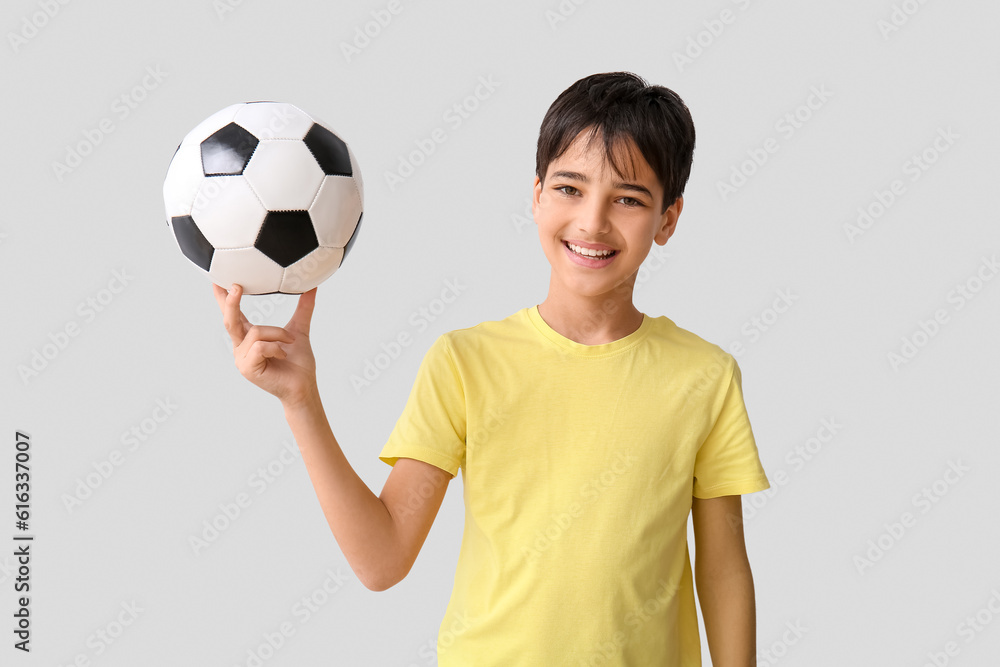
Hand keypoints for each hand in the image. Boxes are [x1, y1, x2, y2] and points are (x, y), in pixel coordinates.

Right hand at [213, 283, 319, 408]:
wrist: (304, 385)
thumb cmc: (298, 363)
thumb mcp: (299, 330)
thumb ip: (303, 309)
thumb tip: (311, 287)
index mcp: (250, 337)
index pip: (233, 315)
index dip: (223, 299)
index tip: (216, 281)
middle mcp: (242, 347)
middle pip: (230, 320)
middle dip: (231, 302)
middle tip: (237, 286)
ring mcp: (242, 359)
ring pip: (255, 332)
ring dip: (277, 334)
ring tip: (289, 343)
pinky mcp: (247, 368)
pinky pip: (259, 346)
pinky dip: (276, 347)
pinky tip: (282, 354)